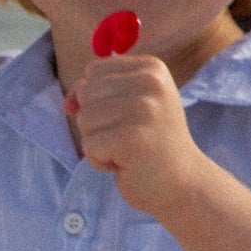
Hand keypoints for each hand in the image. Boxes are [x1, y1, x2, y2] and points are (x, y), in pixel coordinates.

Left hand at [64, 51, 203, 217]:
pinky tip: (124, 164)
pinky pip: (89, 145)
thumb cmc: (151, 143)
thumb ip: (96, 95)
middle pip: (86, 94)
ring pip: (84, 119)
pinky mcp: (132, 138)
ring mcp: (144, 110)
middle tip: (127, 138)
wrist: (181, 183)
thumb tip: (68, 102)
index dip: (98, 100)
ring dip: (98, 143)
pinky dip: (99, 161)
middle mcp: (150, 82)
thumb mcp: (128, 107)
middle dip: (96, 123)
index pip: (93, 71)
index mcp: (151, 68)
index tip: (127, 118)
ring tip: (126, 151)